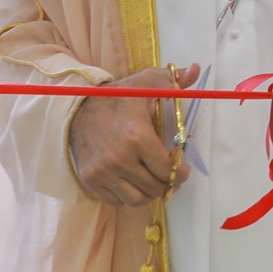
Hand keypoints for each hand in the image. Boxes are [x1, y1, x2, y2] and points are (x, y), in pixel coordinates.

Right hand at [69, 64, 197, 206]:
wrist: (76, 109)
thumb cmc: (117, 98)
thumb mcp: (146, 83)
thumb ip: (174, 80)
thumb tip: (196, 70)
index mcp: (137, 137)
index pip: (166, 170)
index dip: (179, 173)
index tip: (183, 168)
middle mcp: (119, 159)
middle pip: (154, 187)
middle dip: (167, 184)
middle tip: (169, 176)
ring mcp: (102, 172)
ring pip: (137, 199)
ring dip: (149, 193)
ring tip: (153, 181)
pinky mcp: (90, 180)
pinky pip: (117, 200)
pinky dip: (129, 195)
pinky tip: (134, 181)